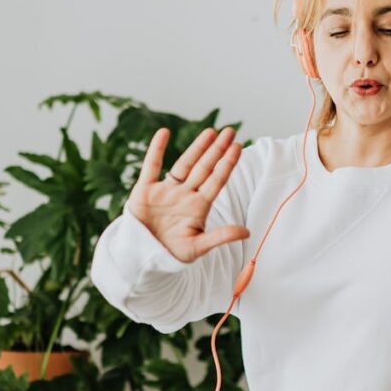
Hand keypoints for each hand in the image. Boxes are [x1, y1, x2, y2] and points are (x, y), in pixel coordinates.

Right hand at [127, 126, 250, 262]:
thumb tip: (247, 232)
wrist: (143, 258)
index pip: (216, 181)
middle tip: (230, 131)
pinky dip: (156, 149)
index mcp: (198, 207)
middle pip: (204, 168)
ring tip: (210, 132)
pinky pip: (151, 166)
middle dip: (217, 150)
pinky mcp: (145, 191)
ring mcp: (166, 191)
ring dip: (197, 148)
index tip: (238, 147)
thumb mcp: (198, 246)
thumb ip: (220, 236)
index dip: (227, 164)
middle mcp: (185, 195)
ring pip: (184, 164)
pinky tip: (164, 132)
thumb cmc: (172, 254)